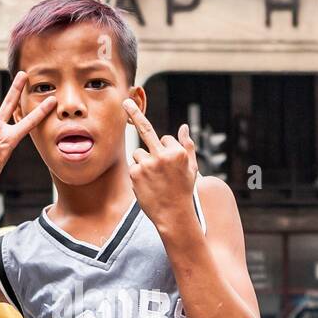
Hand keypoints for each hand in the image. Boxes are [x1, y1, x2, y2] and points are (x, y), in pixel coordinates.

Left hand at [123, 99, 198, 232]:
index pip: (165, 138)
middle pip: (145, 130)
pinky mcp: (135, 173)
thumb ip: (187, 145)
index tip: (168, 162)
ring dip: (143, 162)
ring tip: (153, 180)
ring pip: (138, 153)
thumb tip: (184, 126)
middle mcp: (162, 155)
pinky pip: (134, 165)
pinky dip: (138, 173)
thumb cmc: (184, 191)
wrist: (174, 215)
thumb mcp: (191, 168)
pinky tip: (147, 185)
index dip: (165, 149)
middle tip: (126, 102)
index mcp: (178, 152)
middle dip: (135, 113)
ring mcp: (148, 164)